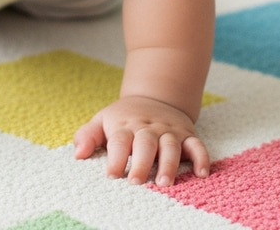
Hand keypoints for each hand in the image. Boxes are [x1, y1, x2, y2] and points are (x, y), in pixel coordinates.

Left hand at [73, 96, 208, 186]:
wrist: (154, 97)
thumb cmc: (123, 118)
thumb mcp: (102, 120)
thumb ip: (87, 136)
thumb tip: (78, 154)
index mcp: (125, 125)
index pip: (119, 140)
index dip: (115, 157)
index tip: (111, 175)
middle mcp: (148, 128)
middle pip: (145, 143)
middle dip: (140, 162)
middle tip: (135, 182)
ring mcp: (168, 131)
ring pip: (170, 145)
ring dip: (168, 163)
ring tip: (163, 182)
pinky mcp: (187, 135)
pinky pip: (197, 145)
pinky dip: (201, 158)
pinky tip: (201, 173)